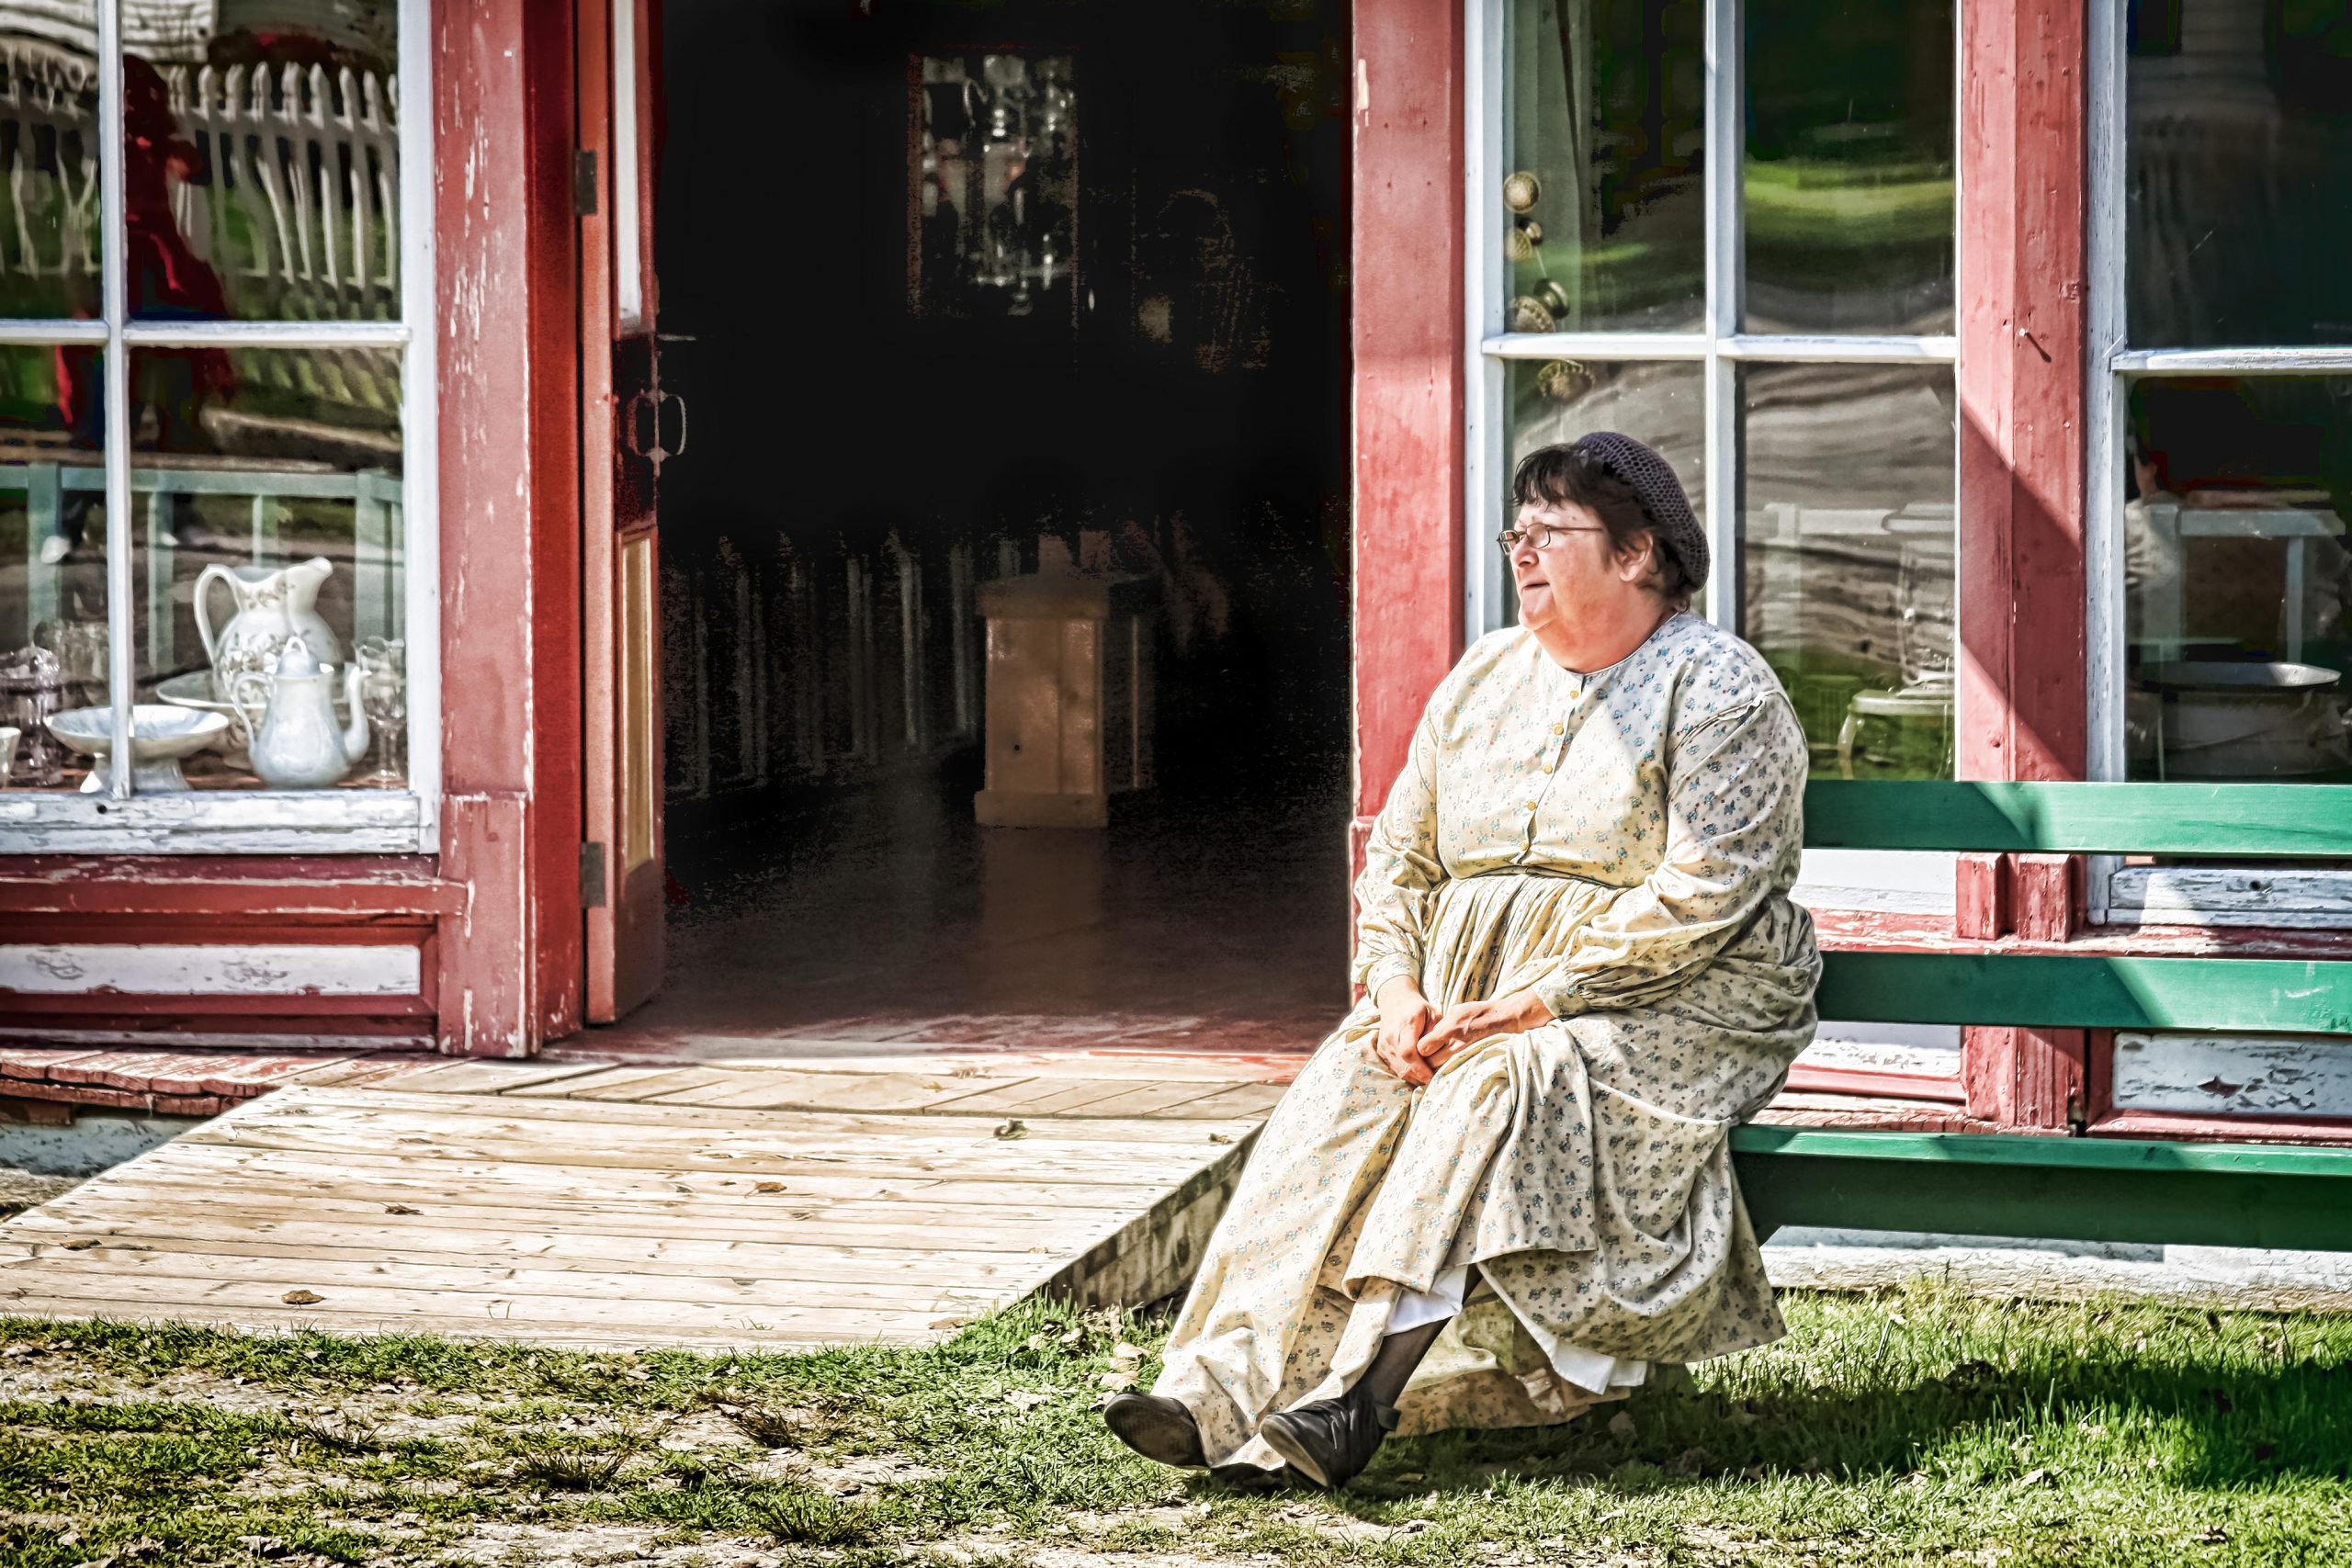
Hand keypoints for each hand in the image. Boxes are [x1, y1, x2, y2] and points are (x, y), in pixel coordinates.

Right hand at [1371, 977, 1437, 1085]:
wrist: (1395, 1001)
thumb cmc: (1418, 1008)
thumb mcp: (1433, 1014)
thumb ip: (1436, 1032)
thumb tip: (1440, 1053)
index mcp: (1406, 1025)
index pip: (1409, 1052)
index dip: (1420, 1068)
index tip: (1432, 1077)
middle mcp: (1391, 1036)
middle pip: (1403, 1065)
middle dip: (1419, 1076)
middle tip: (1434, 1080)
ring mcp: (1384, 1044)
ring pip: (1398, 1069)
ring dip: (1413, 1077)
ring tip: (1427, 1077)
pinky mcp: (1381, 1049)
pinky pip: (1394, 1067)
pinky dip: (1406, 1073)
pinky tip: (1417, 1072)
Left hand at [1413, 989, 1547, 1075]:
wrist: (1499, 1019)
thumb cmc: (1476, 1012)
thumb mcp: (1455, 1010)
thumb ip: (1442, 1023)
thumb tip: (1430, 1030)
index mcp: (1446, 1028)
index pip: (1422, 1047)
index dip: (1418, 1049)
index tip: (1420, 1048)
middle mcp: (1452, 1042)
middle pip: (1429, 1061)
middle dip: (1424, 1061)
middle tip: (1424, 1059)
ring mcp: (1462, 1052)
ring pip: (1440, 1067)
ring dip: (1435, 1067)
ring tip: (1434, 1063)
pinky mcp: (1470, 1057)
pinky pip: (1453, 1068)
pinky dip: (1447, 1068)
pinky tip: (1447, 1065)